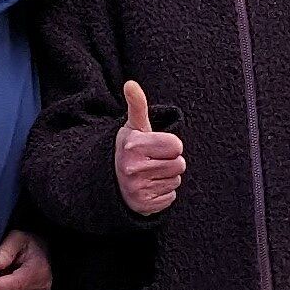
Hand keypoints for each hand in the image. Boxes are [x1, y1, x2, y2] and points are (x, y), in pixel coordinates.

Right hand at [113, 79, 185, 214]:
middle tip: (153, 161)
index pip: (177, 146)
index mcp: (134, 145)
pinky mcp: (143, 205)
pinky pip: (170, 197)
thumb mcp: (133, 127)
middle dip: (170, 162)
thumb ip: (137, 105)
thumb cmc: (130, 149)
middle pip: (179, 164)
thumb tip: (130, 83)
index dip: (170, 145)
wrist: (110, 180)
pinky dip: (163, 193)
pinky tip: (149, 187)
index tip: (156, 146)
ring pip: (176, 181)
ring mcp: (137, 189)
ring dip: (167, 177)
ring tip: (150, 174)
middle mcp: (134, 168)